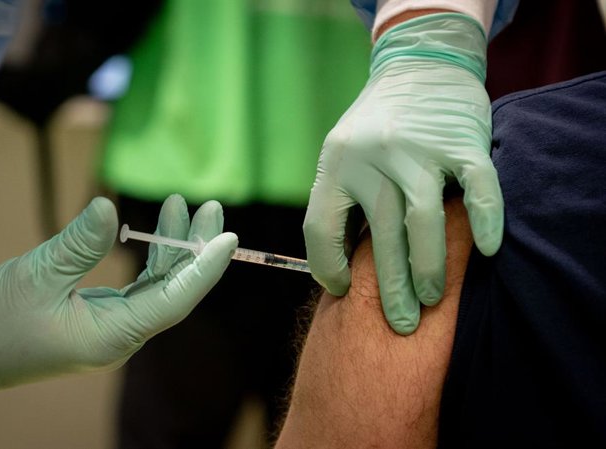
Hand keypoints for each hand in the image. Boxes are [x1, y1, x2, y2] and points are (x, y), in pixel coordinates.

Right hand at [0, 195, 236, 403]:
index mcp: (112, 336)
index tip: (228, 237)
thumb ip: (77, 242)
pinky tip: (156, 233)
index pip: (175, 300)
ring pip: (158, 288)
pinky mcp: (100, 321)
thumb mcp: (35, 275)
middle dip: (195, 248)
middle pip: (174, 291)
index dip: (204, 268)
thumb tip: (107, 207)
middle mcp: (121, 337)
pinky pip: (138, 290)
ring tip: (183, 205)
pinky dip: (149, 261)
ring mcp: (112, 330)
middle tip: (211, 206)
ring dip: (173, 249)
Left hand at [303, 13, 502, 334]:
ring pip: (425, 220)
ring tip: (433, 298)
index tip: (344, 292)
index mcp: (336, 163)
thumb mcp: (340, 155)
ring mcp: (419, 148)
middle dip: (391, 288)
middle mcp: (373, 156)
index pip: (321, 228)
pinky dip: (484, 220)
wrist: (418, 67)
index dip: (328, 268)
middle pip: (381, 234)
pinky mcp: (462, 141)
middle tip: (401, 324)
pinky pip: (477, 187)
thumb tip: (338, 269)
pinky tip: (484, 251)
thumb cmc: (374, 126)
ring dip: (430, 267)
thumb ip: (339, 202)